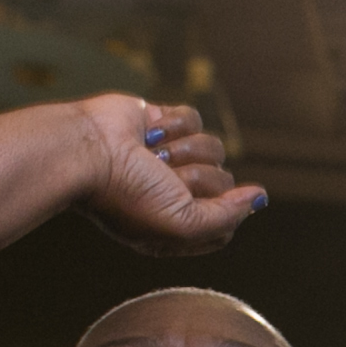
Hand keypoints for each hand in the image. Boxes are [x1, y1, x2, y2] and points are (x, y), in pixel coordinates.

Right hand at [69, 98, 261, 255]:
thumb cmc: (126, 194)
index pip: (226, 224)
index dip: (217, 213)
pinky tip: (149, 132)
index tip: (187, 206)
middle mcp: (175, 194)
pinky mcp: (164, 123)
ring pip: (215, 148)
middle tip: (160, 178)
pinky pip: (195, 119)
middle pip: (224, 184)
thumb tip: (260, 198)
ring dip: (183, 151)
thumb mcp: (183, 225)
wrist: (85, 151)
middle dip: (194, 179)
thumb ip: (227, 217)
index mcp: (175, 228)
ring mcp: (171, 157)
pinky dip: (173, 125)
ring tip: (151, 155)